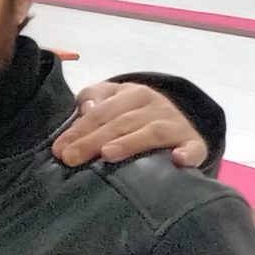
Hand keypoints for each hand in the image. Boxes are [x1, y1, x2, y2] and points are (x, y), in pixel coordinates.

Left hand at [51, 81, 207, 169]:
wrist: (179, 122)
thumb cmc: (134, 115)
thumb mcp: (112, 99)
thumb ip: (94, 99)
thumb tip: (86, 108)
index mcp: (133, 94)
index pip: (101, 112)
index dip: (79, 130)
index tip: (59, 149)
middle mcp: (156, 106)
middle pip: (121, 122)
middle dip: (93, 140)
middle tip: (71, 158)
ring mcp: (177, 125)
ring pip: (151, 132)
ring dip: (130, 142)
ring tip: (108, 154)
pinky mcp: (195, 144)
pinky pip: (194, 148)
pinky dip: (187, 153)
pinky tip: (177, 160)